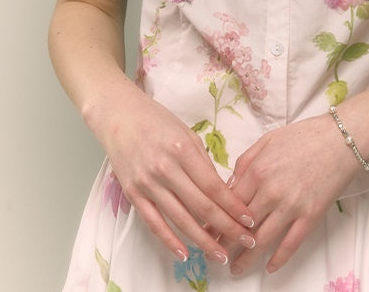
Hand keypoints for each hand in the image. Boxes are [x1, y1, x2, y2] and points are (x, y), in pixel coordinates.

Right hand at [95, 83, 257, 264]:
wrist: (118, 114)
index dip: (233, 207)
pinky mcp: (133, 193)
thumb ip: (202, 162)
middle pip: (201, 206)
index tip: (250, 220)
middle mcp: (165, 168)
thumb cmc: (156, 120)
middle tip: (246, 241)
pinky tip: (185, 254)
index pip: (214, 186)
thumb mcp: (186, 133)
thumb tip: (220, 190)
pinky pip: (153, 222)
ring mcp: (147, 183)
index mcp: (183, 149)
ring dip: (203, 240)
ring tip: (221, 254)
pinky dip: (169, 241)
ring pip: (180, 219)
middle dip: (227, 227)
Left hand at [225, 114, 360, 274]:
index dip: (215, 220)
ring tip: (235, 268)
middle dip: (225, 243)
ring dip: (246, 258)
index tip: (206, 232)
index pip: (228, 203)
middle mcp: (271, 191)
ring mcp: (291, 205)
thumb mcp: (267, 140)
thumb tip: (229, 185)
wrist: (341, 138)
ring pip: (262, 240)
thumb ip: (245, 162)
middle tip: (215, 254)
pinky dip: (279, 259)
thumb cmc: (304, 135)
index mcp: (257, 170)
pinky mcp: (311, 216)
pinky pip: (291, 244)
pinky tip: (269, 268)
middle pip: (241, 226)